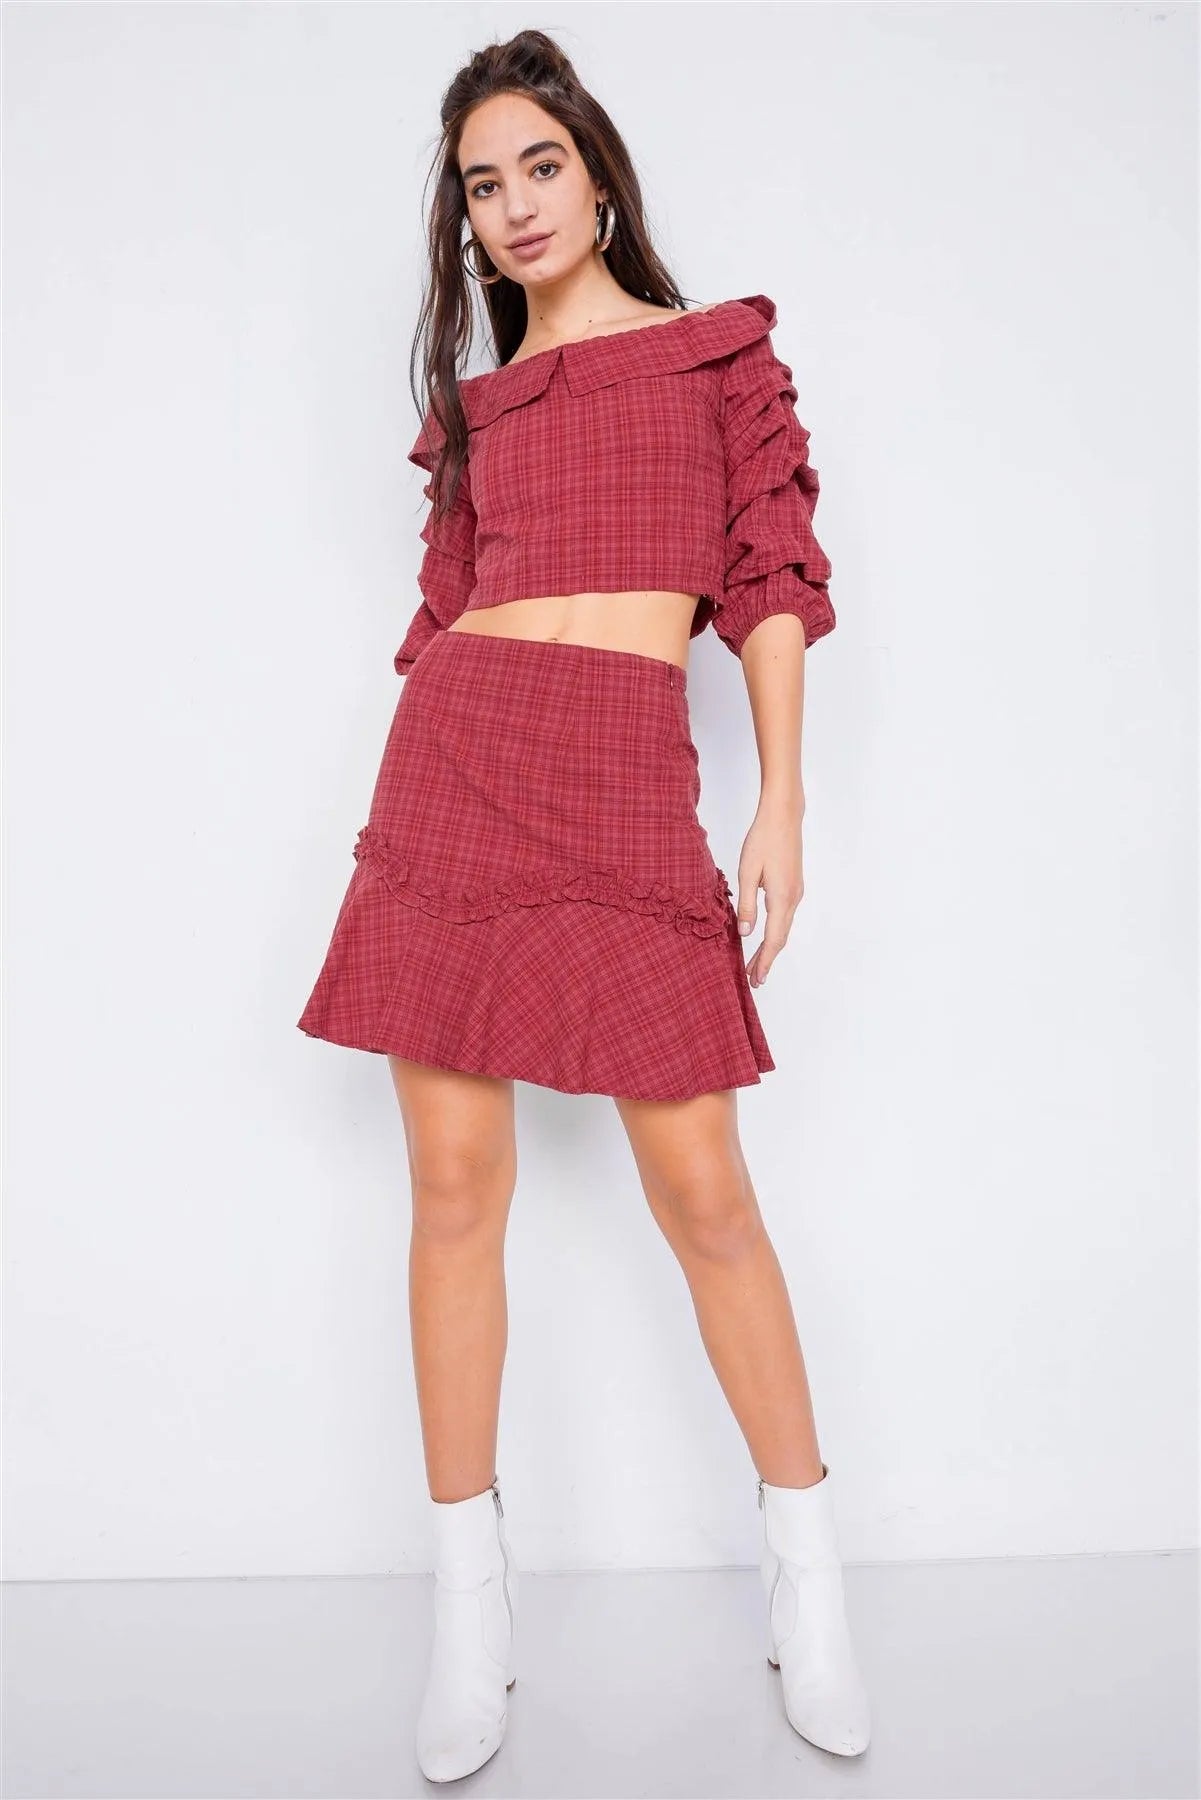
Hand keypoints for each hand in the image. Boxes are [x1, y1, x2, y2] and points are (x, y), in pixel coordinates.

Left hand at [735, 794, 804, 986]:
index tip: (756, 980)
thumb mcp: (747, 872)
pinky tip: (765, 935)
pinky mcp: (794, 885)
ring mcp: (796, 892)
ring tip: (756, 962)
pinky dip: (775, 931)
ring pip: (783, 928)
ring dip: (771, 947)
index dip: (764, 961)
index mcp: (781, 898)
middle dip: (767, 960)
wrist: (784, 816)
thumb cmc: (762, 840)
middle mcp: (793, 899)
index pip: (774, 939)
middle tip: (754, 980)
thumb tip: (745, 933)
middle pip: (781, 938)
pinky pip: (785, 916)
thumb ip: (746, 905)